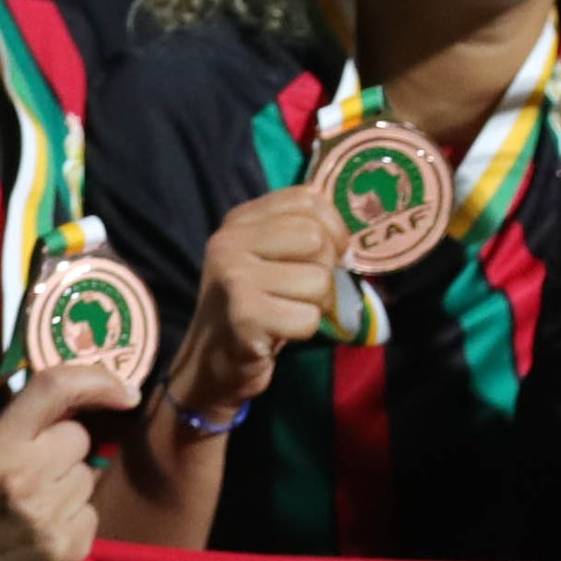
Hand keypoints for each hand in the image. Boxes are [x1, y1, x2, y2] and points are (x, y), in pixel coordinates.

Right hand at [0, 363, 107, 560]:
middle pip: (81, 439)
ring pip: (88, 480)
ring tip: (29, 505)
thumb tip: (78, 403)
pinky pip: (90, 517)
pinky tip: (36, 532)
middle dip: (61, 449)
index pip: (57, 390)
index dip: (97, 381)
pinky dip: (70, 521)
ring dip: (67, 485)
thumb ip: (18, 425)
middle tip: (29, 469)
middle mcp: (28, 480)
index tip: (122, 391)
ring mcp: (50, 523)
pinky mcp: (66, 556)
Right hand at [176, 185, 341, 415]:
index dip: (334, 228)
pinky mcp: (245, 315)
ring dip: (316, 305)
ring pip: (319, 281)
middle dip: (325, 271)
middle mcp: (231, 242)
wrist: (211, 361)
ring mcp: (235, 278)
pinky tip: (279, 332)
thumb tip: (349, 236)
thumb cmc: (254, 307)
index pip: (307, 199)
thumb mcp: (267, 259)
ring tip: (287, 312)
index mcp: (239, 221)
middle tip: (304, 293)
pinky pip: (308, 318)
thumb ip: (299, 234)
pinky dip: (305, 330)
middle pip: (317, 239)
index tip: (329, 254)